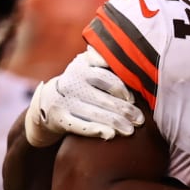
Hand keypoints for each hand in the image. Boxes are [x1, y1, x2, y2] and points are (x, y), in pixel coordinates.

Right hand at [24, 49, 144, 147]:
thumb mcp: (89, 66)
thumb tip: (128, 54)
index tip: (133, 99)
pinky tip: (110, 135)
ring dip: (115, 122)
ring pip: (94, 113)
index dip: (121, 89)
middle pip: (103, 97)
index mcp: (81, 66)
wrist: (49, 101)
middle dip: (124, 110)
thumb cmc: (82, 83)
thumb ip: (105, 61)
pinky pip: (80, 125)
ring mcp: (63, 100)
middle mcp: (70, 81)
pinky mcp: (59, 118)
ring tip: (130, 130)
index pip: (104, 76)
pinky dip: (96, 130)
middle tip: (139, 119)